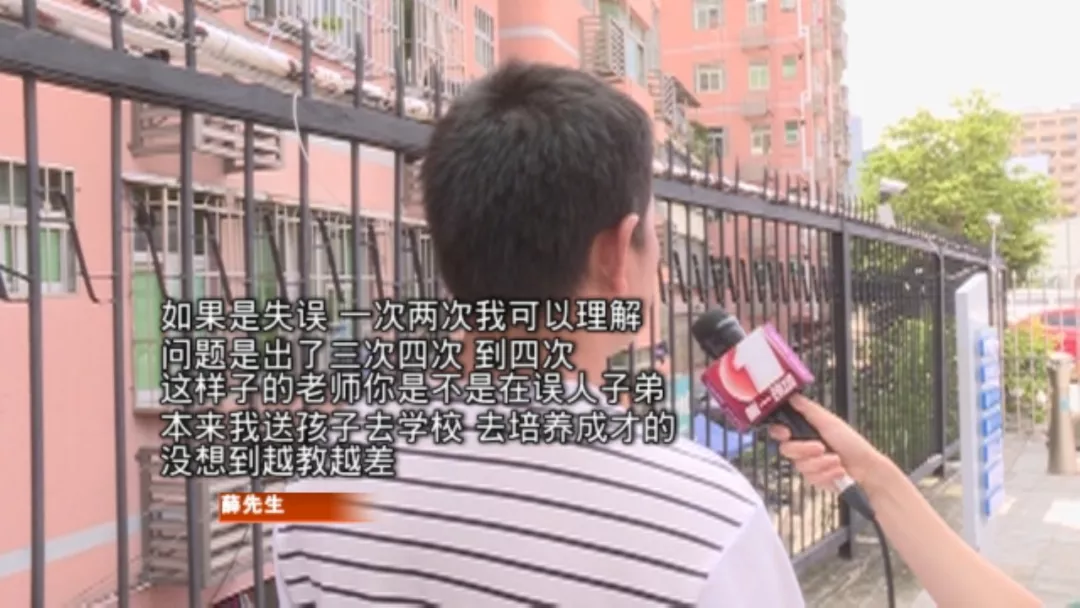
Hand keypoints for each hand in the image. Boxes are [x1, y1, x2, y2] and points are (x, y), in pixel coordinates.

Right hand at [767, 395, 893, 492]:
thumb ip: (808, 409)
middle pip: (786, 450)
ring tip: (836, 460)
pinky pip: (811, 478)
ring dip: (821, 463)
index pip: (780, 431)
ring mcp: (809, 464)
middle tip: (820, 447)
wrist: (866, 469)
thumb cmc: (852, 444)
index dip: (778, 432)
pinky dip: (827, 474)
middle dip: (805, 449)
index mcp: (805, 431)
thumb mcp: (829, 422)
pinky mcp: (814, 478)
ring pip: (800, 466)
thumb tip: (792, 396)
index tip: (786, 433)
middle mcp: (804, 447)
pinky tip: (838, 471)